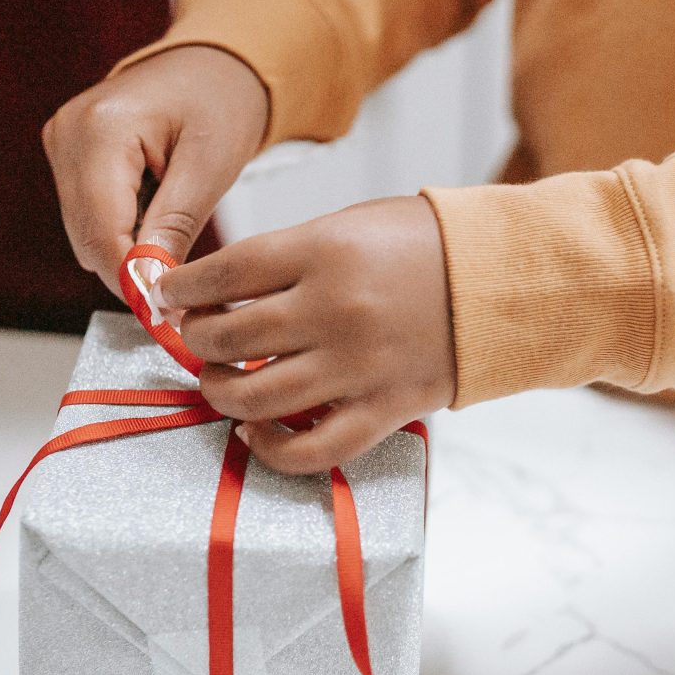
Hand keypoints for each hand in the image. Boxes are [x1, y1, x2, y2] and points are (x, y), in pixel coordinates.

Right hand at [43, 46, 269, 296]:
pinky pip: (89, 216)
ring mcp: (62, 144)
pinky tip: (158, 216)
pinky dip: (123, 231)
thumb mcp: (211, 166)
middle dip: (132, 269)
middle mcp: (68, 133)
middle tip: (183, 291)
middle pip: (86, 238)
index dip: (130, 279)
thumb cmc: (220, 98)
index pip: (100, 230)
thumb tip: (152, 285)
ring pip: (85, 234)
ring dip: (129, 250)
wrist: (213, 63)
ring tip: (177, 240)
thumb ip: (175, 226)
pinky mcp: (68, 156)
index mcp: (101, 129)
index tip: (166, 316)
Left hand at [157, 196, 455, 473]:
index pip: (226, 273)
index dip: (184, 289)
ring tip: (220, 382)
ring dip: (221, 392)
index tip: (169, 295)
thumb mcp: (351, 225)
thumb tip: (221, 290)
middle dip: (198, 340)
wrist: (505, 281)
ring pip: (255, 397)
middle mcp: (336, 310)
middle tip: (197, 337)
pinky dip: (270, 449)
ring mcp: (359, 366)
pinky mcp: (383, 409)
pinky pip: (310, 449)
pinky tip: (256, 432)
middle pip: (231, 337)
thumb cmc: (425, 246)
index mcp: (326, 252)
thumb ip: (289, 256)